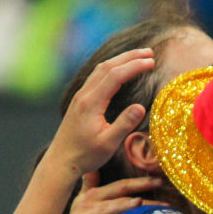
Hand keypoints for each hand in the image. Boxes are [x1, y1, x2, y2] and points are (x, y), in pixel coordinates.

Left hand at [47, 48, 154, 176]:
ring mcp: (80, 96)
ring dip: (120, 60)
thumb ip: (124, 124)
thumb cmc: (86, 155)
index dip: (134, 66)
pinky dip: (111, 68)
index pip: (115, 76)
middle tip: (150, 52)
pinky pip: (96, 76)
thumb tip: (141, 106)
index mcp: (91, 103)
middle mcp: (84, 95)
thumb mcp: (108, 144)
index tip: (151, 62)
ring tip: (138, 57)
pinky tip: (119, 69)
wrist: (61, 161)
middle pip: (107, 67)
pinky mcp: (80, 100)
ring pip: (101, 69)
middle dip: (129, 57)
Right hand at [47, 172, 161, 213]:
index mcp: (94, 196)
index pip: (120, 186)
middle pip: (116, 195)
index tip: (160, 180)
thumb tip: (95, 170)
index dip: (139, 182)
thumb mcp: (85, 206)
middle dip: (137, 190)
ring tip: (137, 203)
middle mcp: (87, 204)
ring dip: (121, 206)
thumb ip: (91, 187)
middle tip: (156, 186)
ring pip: (104, 210)